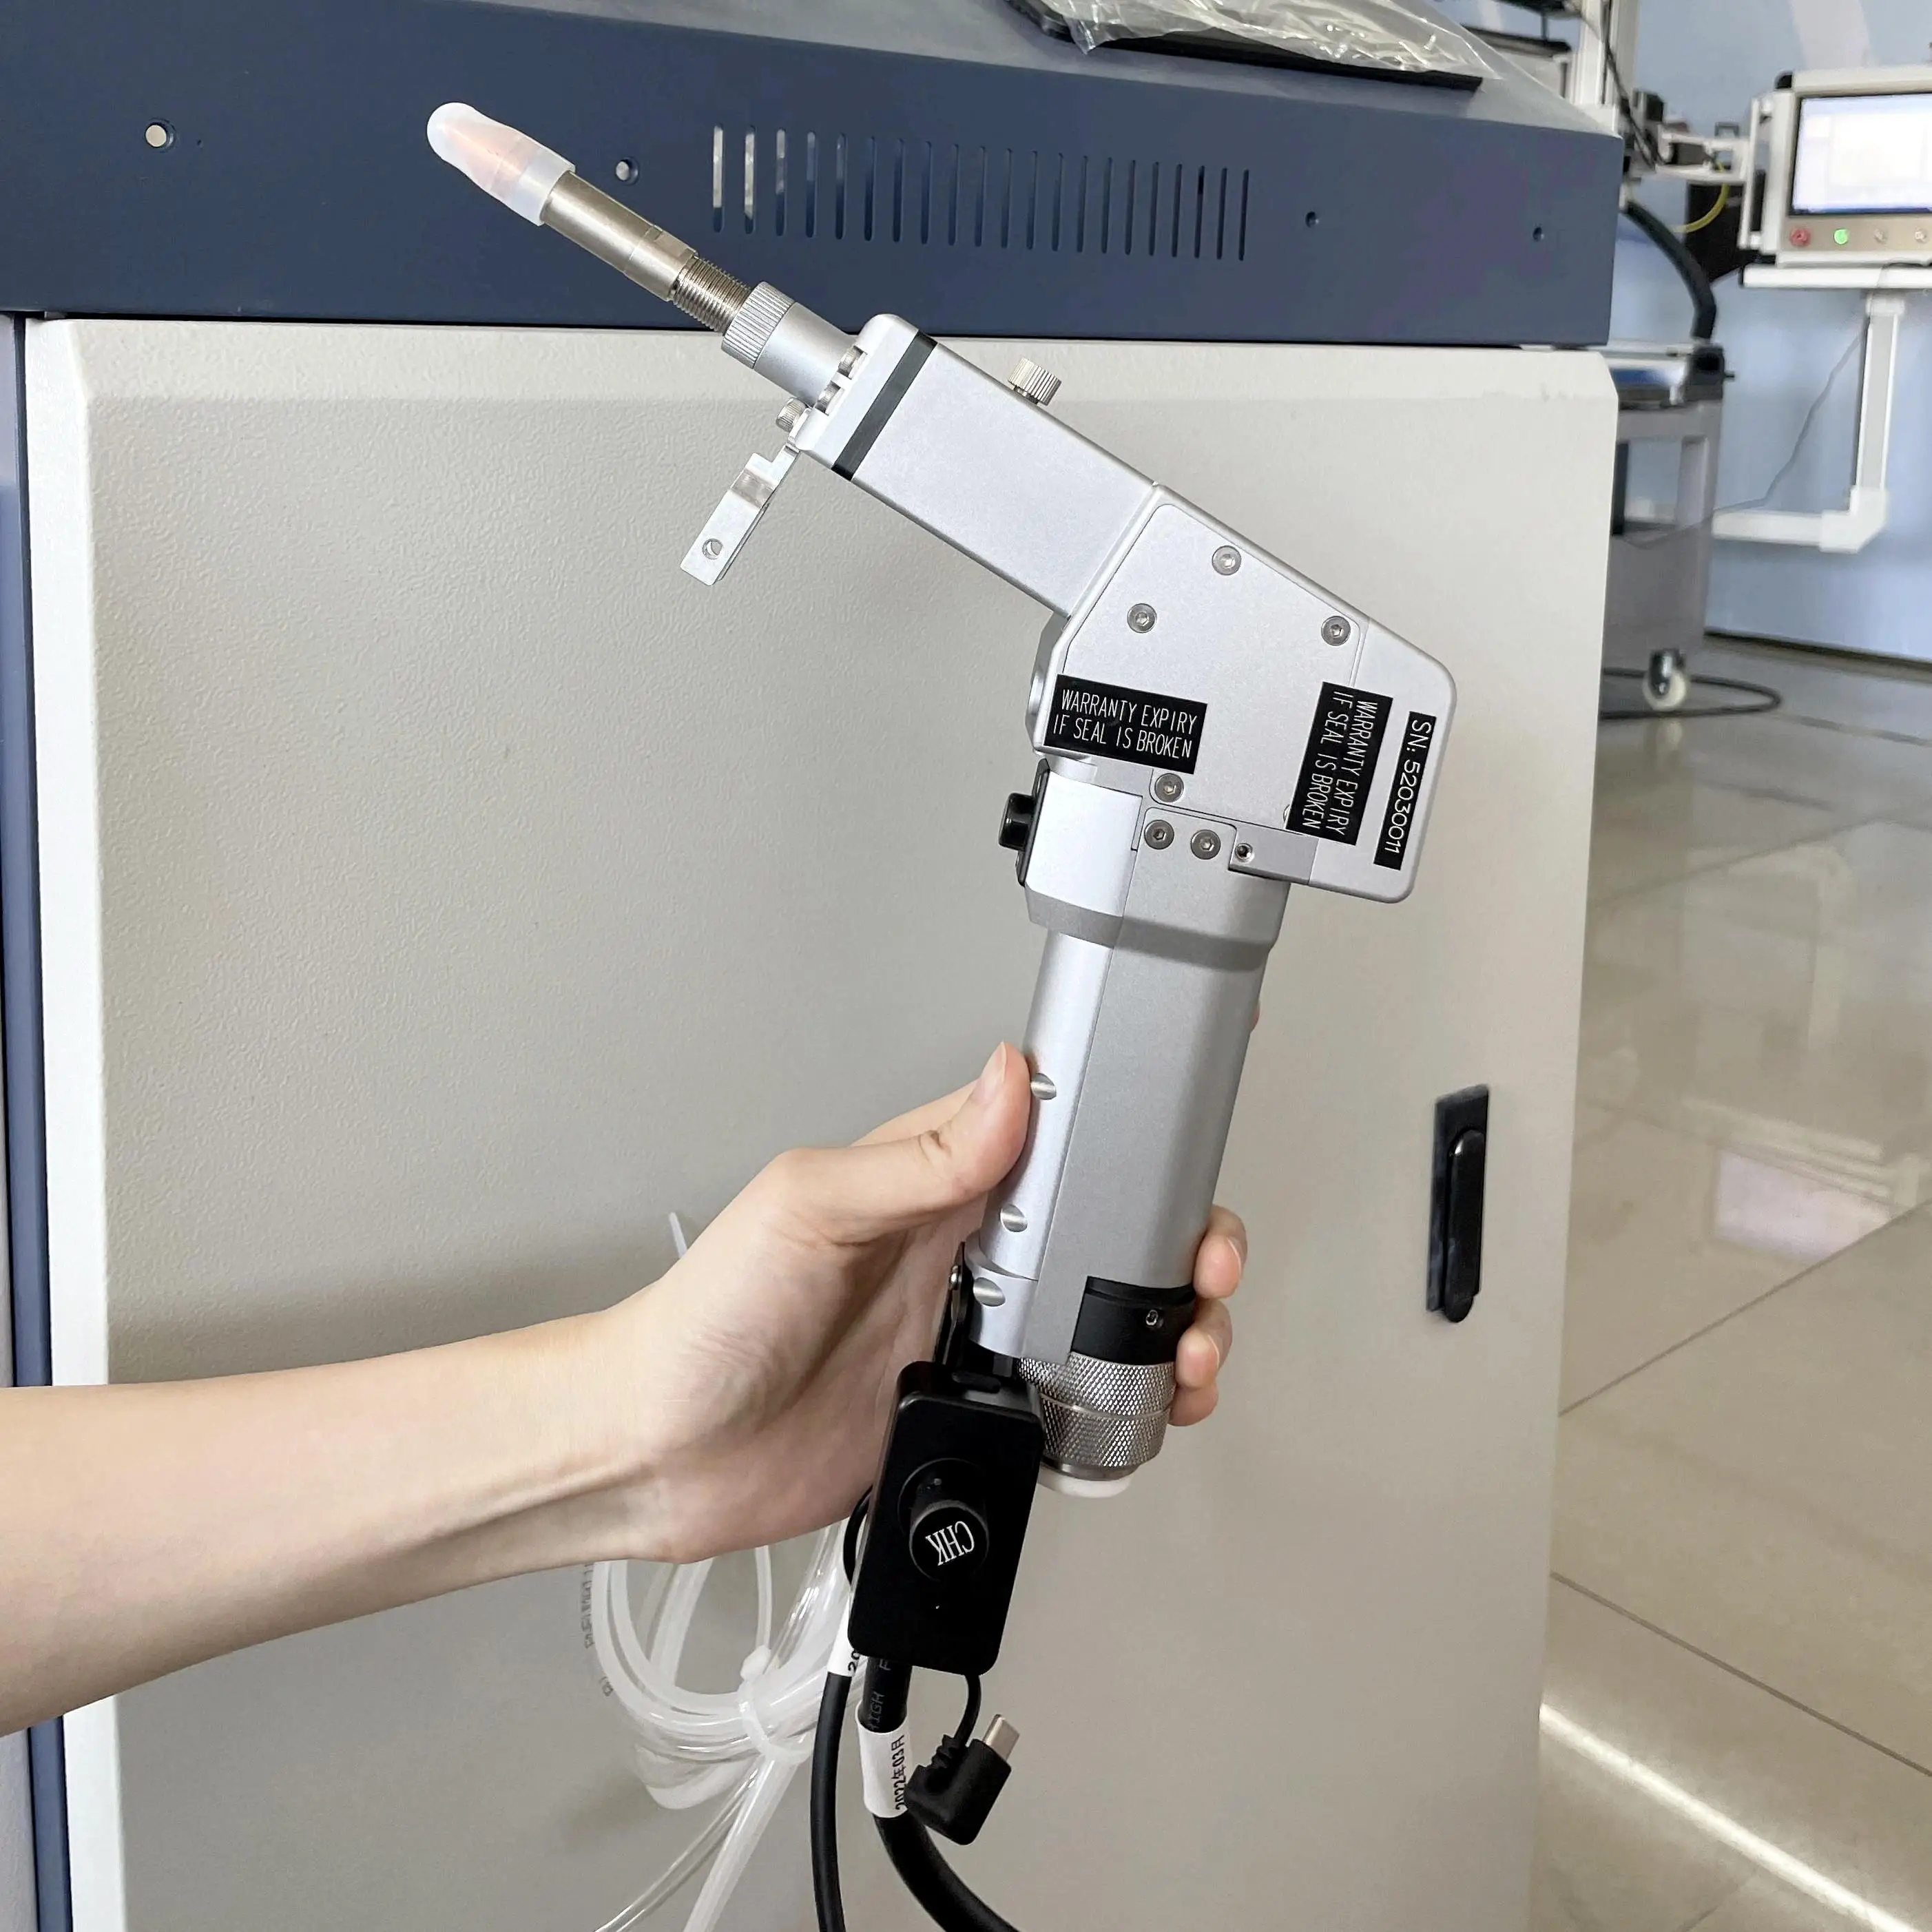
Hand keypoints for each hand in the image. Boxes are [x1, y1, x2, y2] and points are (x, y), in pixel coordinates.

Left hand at [595, 1042, 1245, 1561]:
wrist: (660, 1455)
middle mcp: (960, 1253)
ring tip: (1190, 1351)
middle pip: (1104, 1230)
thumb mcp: (812, 1207)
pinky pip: (1067, 1403)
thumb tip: (1008, 1080)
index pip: (1053, 1131)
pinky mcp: (966, 1412)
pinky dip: (1120, 1406)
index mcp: (928, 1181)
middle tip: (1204, 1266)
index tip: (1185, 1142)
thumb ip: (920, 1156)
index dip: (1129, 1131)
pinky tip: (1141, 1409)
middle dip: (1175, 1241)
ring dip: (1165, 1328)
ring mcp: (969, 1336)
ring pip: (1102, 1319)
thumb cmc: (706, 1317)